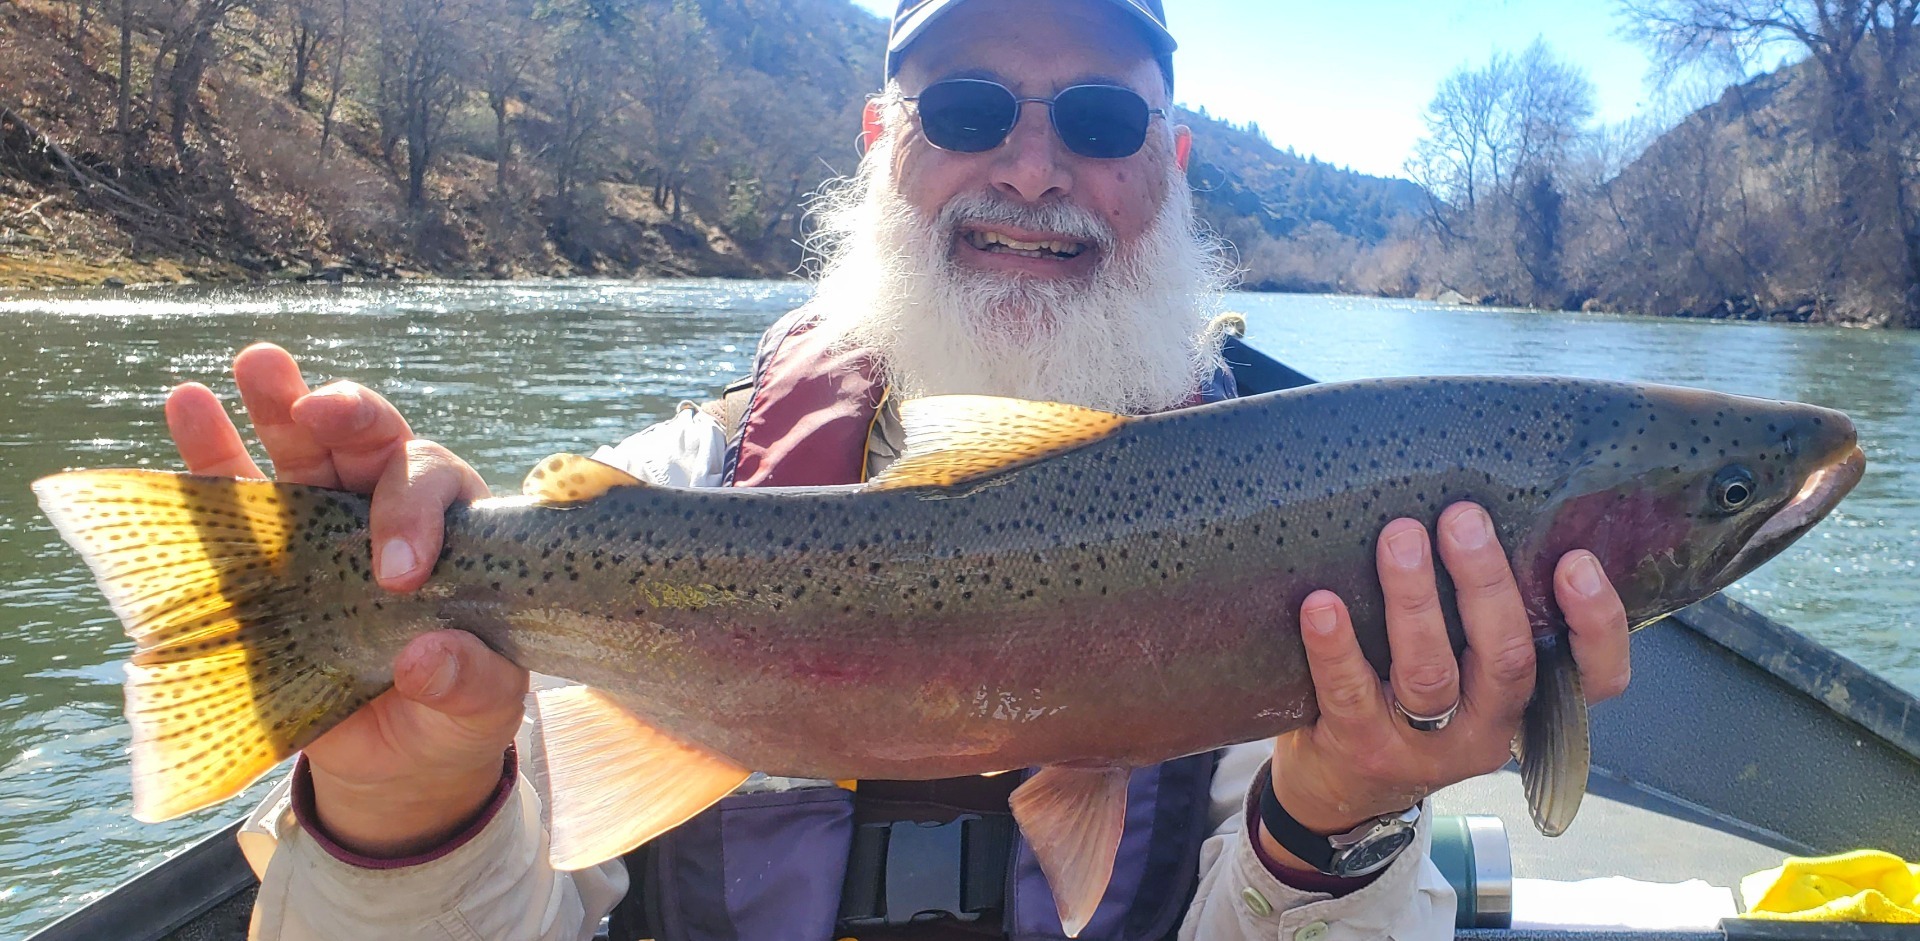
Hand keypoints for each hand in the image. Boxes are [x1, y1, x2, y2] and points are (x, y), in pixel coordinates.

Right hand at [167, 342, 527, 856]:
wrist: (397, 753)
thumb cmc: (455, 712)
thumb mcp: (482, 707)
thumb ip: (472, 683)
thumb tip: (427, 661)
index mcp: (455, 534)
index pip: (436, 491)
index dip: (413, 516)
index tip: (398, 577)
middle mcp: (388, 511)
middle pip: (373, 441)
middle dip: (350, 415)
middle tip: (323, 411)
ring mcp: (324, 524)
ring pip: (303, 447)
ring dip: (278, 402)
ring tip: (257, 363)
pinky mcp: (268, 553)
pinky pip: (234, 495)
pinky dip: (209, 452)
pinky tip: (189, 406)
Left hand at [1261, 502, 1631, 869]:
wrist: (1340, 790)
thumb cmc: (1407, 707)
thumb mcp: (1467, 676)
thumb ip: (1483, 620)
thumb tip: (1481, 517)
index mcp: (1525, 705)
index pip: (1594, 678)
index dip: (1596, 624)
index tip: (1576, 561)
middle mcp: (1483, 730)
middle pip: (1505, 658)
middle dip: (1486, 581)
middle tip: (1463, 518)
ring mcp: (1422, 747)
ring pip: (1430, 671)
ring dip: (1414, 598)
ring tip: (1400, 537)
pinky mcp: (1360, 748)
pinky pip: (1350, 691)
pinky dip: (1335, 645)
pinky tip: (1322, 604)